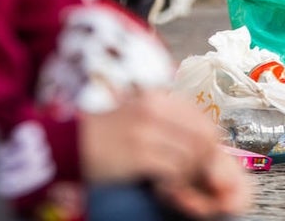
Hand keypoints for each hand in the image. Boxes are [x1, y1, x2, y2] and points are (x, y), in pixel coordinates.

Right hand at [80, 91, 249, 216]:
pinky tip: (166, 184)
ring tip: (181, 180)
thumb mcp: (140, 111)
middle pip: (201, 137)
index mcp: (158, 98)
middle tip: (199, 173)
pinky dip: (175, 181)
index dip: (210, 141)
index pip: (201, 118)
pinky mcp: (138, 155)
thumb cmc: (110, 131)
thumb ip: (169, 117)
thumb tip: (203, 134)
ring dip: (190, 173)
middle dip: (204, 159)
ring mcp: (146, 132)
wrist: (74, 143)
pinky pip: (173, 171)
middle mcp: (154, 110)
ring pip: (190, 156)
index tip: (207, 156)